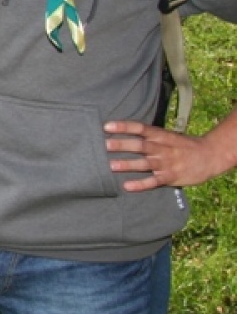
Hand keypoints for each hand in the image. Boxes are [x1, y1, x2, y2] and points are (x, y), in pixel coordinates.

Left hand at [104, 120, 233, 191]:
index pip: (140, 128)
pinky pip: (154, 181)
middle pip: (140, 145)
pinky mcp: (171, 177)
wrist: (209, 156)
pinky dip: (140, 184)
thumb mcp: (167, 136)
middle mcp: (162, 148)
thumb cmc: (182, 146)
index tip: (106, 126)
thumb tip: (122, 134)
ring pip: (145, 163)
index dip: (123, 127)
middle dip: (122, 145)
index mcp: (161, 136)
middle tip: (104, 145)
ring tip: (110, 165)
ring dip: (127, 164)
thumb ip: (148, 136)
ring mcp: (167, 163)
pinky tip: (126, 186)